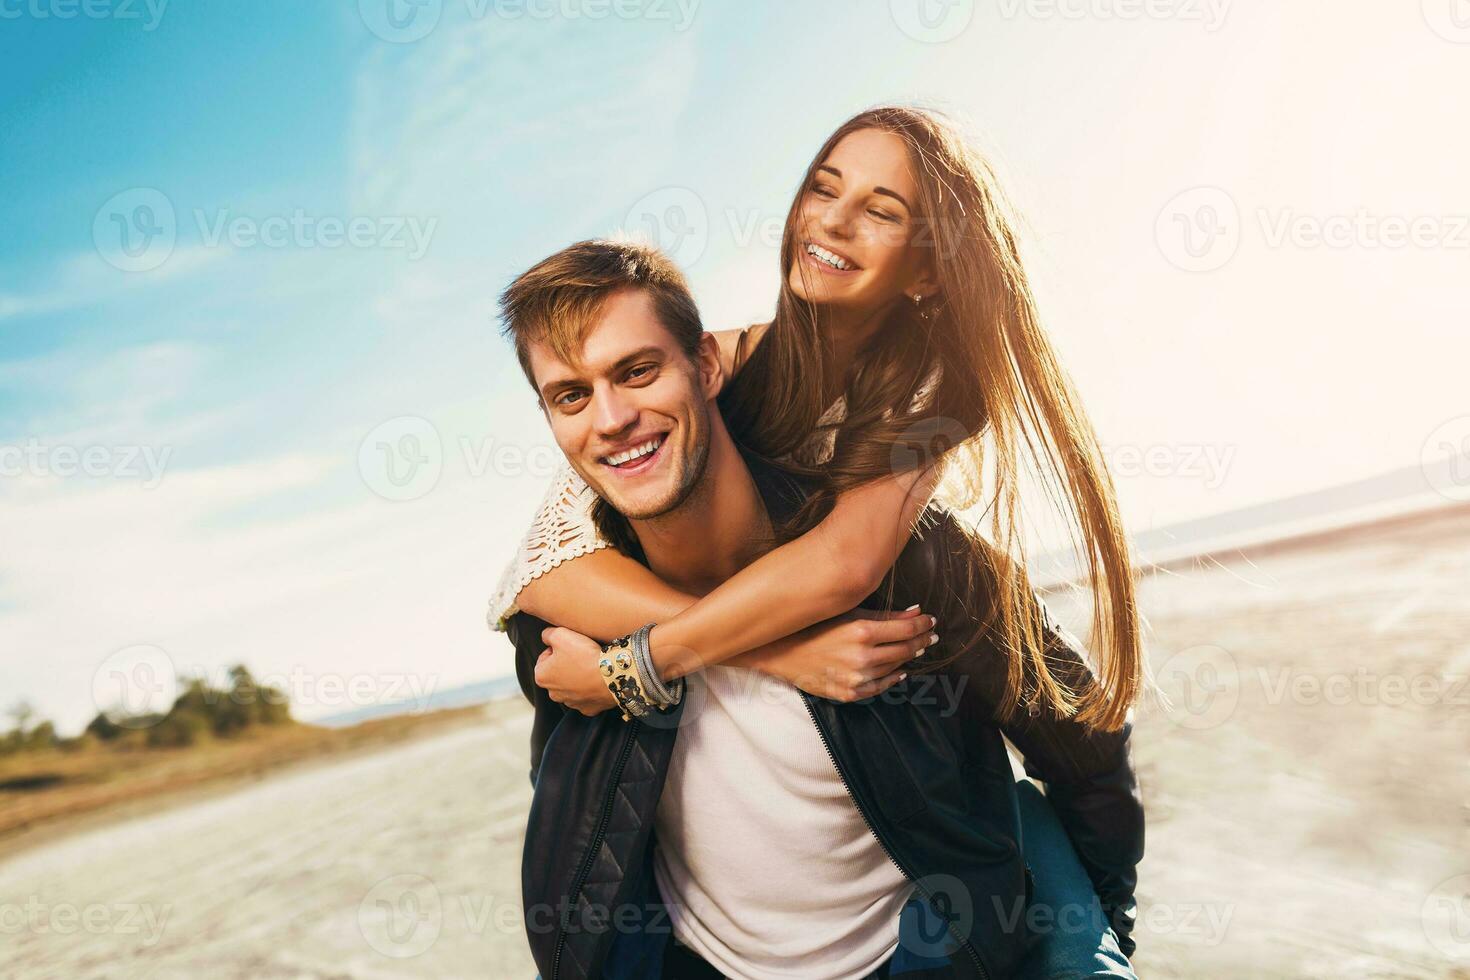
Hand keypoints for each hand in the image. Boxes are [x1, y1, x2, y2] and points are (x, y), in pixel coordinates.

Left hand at [534, 626, 617, 715]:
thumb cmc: (584, 655)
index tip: (571, 646)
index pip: (545, 657)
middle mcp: (553, 694)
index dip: (559, 648)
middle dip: (567, 664)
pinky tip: (596, 679)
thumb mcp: (561, 634)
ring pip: (571, 685)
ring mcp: (571, 703)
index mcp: (541, 676)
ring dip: (578, 676)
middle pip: (557, 673)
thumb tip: (546, 637)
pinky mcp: (587, 708)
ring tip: (590, 666)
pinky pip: (586, 696)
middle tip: (581, 655)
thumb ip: (548, 634)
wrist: (611, 674)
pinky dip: (590, 688)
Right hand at [745, 606, 937, 702]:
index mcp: (862, 632)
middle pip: (904, 649)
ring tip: (917, 649)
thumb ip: (885, 615)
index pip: (906, 629)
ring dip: (909, 658)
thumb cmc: (814, 626)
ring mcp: (856, 678)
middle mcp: (862, 657)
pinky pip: (880, 688)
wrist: (782, 652)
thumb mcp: (848, 614)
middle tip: (931, 635)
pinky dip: (893, 679)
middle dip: (921, 641)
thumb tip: (917, 611)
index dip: (923, 625)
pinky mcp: (849, 693)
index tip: (931, 621)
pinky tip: (900, 672)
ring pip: (895, 668)